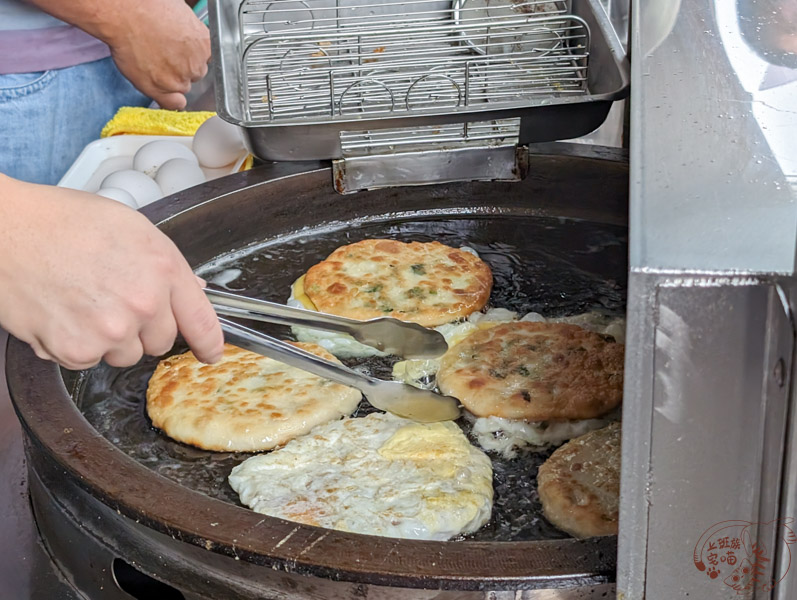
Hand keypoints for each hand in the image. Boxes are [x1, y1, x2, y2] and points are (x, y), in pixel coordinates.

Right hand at [0, 175, 223, 368]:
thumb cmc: (62, 222)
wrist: (4, 231)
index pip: (202, 321)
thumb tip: (192, 290)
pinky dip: (75, 345)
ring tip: (81, 302)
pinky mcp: (77, 350)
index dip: (210, 343)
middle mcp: (144, 303)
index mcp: (163, 268)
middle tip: (111, 300)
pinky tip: (61, 313)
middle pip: (161, 342)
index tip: (211, 353)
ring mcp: (111, 330)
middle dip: (143, 329)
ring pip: (125, 355)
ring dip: (109, 339)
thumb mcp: (131, 229)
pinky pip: (89, 361)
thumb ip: (165, 266)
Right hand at [105, 0, 209, 109]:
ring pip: (183, 87)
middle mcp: (197, 64)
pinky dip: (170, 101)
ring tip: (154, 63)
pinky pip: (174, 104)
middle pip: (195, 73)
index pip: (205, 58)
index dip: (191, 56)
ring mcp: (180, 79)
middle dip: (183, 67)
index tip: (182, 53)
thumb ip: (191, 34)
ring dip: (173, 80)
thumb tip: (189, 39)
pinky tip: (165, 94)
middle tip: (164, 55)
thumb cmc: (150, 8)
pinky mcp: (163, 89)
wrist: (126, 14)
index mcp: (206, 44)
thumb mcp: (183, 15)